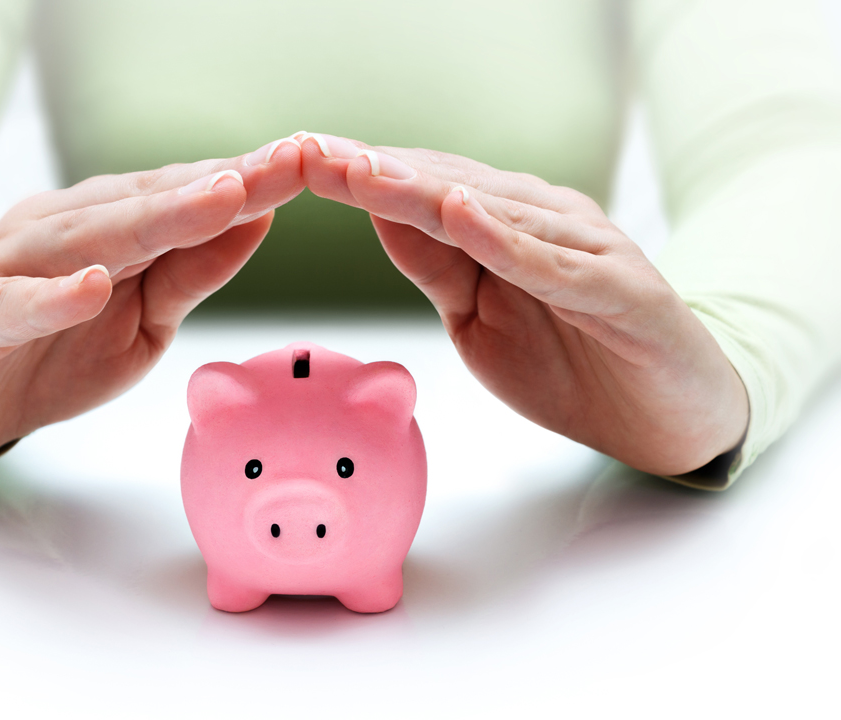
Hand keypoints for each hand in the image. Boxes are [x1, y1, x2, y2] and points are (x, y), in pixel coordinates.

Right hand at [0, 137, 304, 466]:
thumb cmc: (52, 350)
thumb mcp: (145, 320)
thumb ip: (191, 273)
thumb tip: (258, 220)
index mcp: (107, 226)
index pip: (185, 196)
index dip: (248, 180)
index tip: (311, 161)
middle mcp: (61, 229)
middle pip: (149, 204)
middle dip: (222, 184)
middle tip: (287, 163)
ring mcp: (10, 266)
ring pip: (88, 237)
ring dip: (155, 219)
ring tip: (219, 199)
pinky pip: (10, 304)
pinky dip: (50, 296)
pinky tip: (91, 284)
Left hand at [297, 133, 747, 475]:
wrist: (667, 418)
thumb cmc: (572, 362)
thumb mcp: (478, 318)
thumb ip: (437, 268)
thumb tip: (379, 218)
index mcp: (506, 225)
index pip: (422, 190)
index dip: (360, 176)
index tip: (297, 161)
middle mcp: (544, 220)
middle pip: (447, 187)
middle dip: (374, 171)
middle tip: (310, 151)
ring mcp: (585, 249)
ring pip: (493, 212)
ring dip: (423, 191)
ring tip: (362, 172)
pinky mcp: (621, 288)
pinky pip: (554, 264)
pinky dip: (506, 240)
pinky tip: (460, 214)